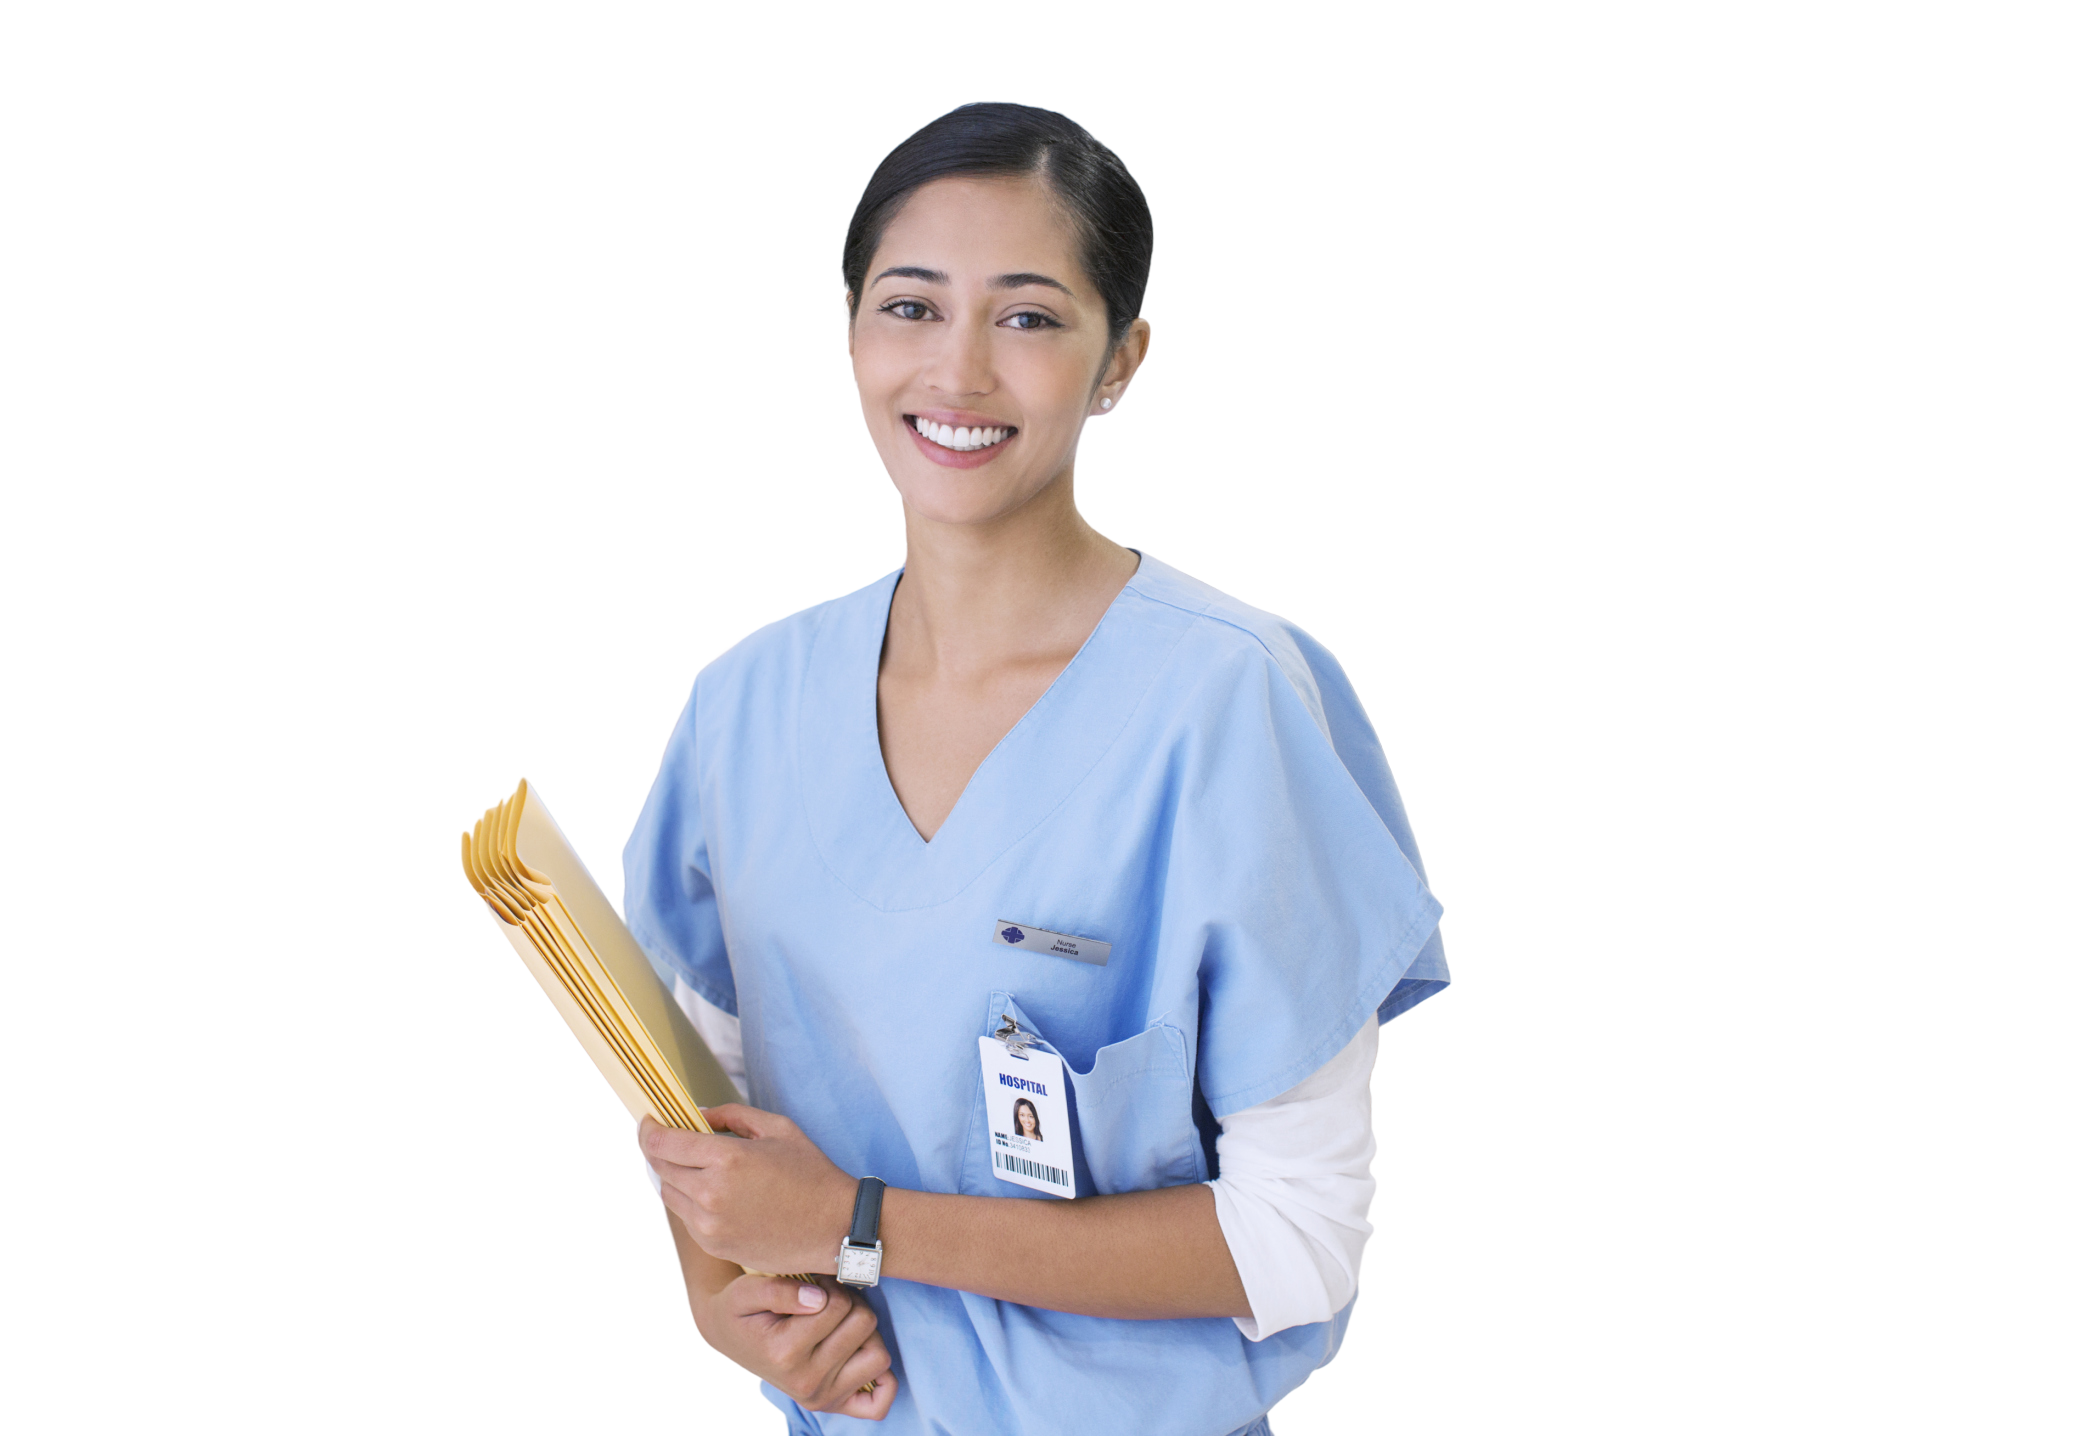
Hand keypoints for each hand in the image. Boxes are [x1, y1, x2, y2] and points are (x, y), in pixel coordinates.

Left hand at [640, 1107, 858, 1276]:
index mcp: (727, 1158)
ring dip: (672, 1177)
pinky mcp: (715, 1247)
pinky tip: (708, 1191)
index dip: (648, 1130)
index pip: (662, 1144)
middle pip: (660, 1168)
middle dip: (657, 1150)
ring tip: (689, 1164)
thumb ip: (731, 1116)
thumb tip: (697, 1115)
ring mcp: (710, 1225)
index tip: (648, 1121)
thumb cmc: (811, 1173)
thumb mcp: (777, 1128)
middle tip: (664, 1138)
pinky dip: (688, 1201)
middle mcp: (711, 1193)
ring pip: (669, 1195)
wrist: (836, 1227)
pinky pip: (686, 1218)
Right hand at [696, 1269, 896, 1418]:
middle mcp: (806, 1383)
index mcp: (785, 1354)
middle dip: (849, 1303)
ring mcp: (822, 1398)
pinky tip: (859, 1355)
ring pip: (879, 1355)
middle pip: (864, 1324)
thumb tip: (819, 1299)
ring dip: (866, 1333)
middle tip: (827, 1303)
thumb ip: (780, 1290)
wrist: (730, 1337)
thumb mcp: (747, 1290)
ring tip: (841, 1324)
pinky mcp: (834, 1406)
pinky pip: (879, 1402)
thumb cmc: (742, 1310)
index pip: (838, 1304)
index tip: (813, 1286)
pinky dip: (882, 1380)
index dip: (830, 1284)